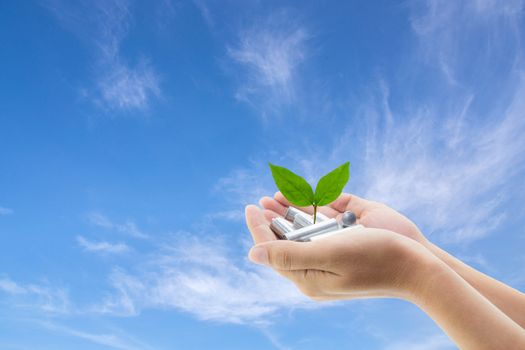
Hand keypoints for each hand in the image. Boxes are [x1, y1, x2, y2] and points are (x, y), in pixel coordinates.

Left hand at [245, 205, 436, 300]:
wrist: (417, 267)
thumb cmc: (374, 258)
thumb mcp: (328, 255)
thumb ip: (288, 255)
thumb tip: (252, 254)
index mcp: (307, 278)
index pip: (273, 251)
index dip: (259, 228)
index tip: (250, 206)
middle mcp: (316, 272)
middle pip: (285, 244)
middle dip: (272, 221)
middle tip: (259, 202)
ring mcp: (330, 262)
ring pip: (302, 237)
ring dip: (288, 217)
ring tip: (274, 200)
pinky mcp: (345, 252)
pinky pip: (320, 235)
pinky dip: (311, 219)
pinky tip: (304, 209)